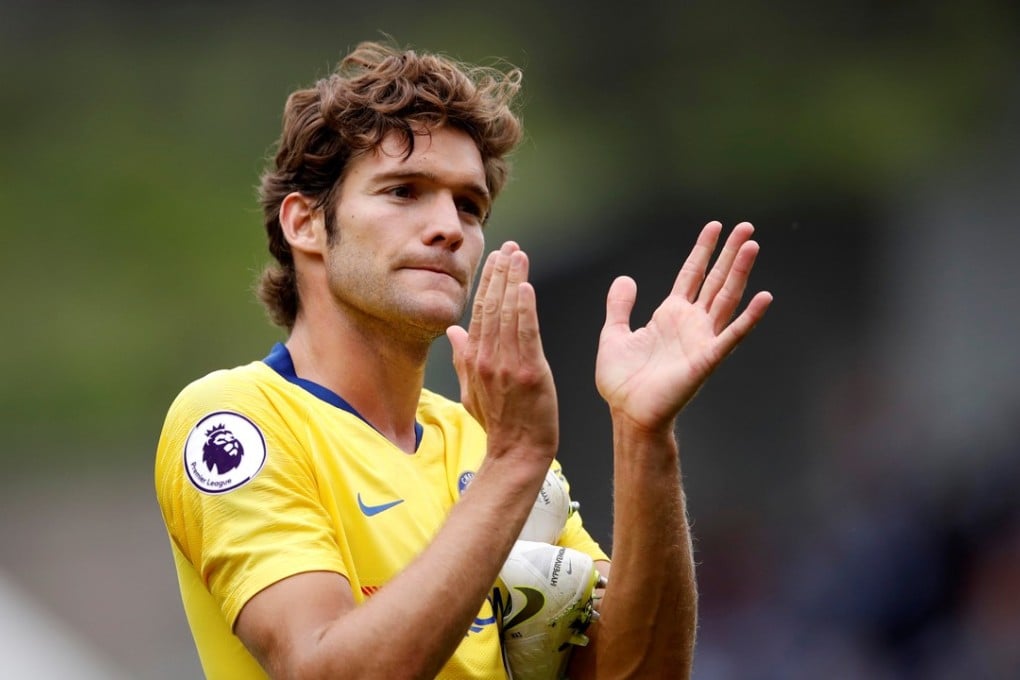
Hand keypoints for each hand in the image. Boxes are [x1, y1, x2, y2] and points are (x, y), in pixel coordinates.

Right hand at [447, 241, 558, 461]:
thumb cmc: (499, 423)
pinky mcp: (529, 372)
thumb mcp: (472, 390)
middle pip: (492, 306)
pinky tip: (526, 287)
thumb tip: (454, 330)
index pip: (479, 311)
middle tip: (510, 247)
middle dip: (501, 273)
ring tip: (520, 256)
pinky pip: (526, 334)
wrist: (517, 452)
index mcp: (474, 359)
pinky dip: (525, 309)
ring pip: (508, 314)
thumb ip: (463, 358)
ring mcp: (507, 365)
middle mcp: (487, 358)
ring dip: (514, 281)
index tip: (496, 258)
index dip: (488, 282)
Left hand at [595, 221, 771, 431]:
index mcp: (670, 315)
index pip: (691, 274)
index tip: (715, 226)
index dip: (703, 250)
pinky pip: (732, 335)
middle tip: (746, 226)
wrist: (628, 414)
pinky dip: (749, 318)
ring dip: (740, 273)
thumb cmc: (622, 382)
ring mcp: (701, 340)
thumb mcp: (614, 334)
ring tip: (752, 245)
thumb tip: (625, 279)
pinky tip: (764, 298)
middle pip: (715, 280)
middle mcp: (690, 323)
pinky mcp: (706, 359)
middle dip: (730, 253)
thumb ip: (620, 306)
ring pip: (726, 298)